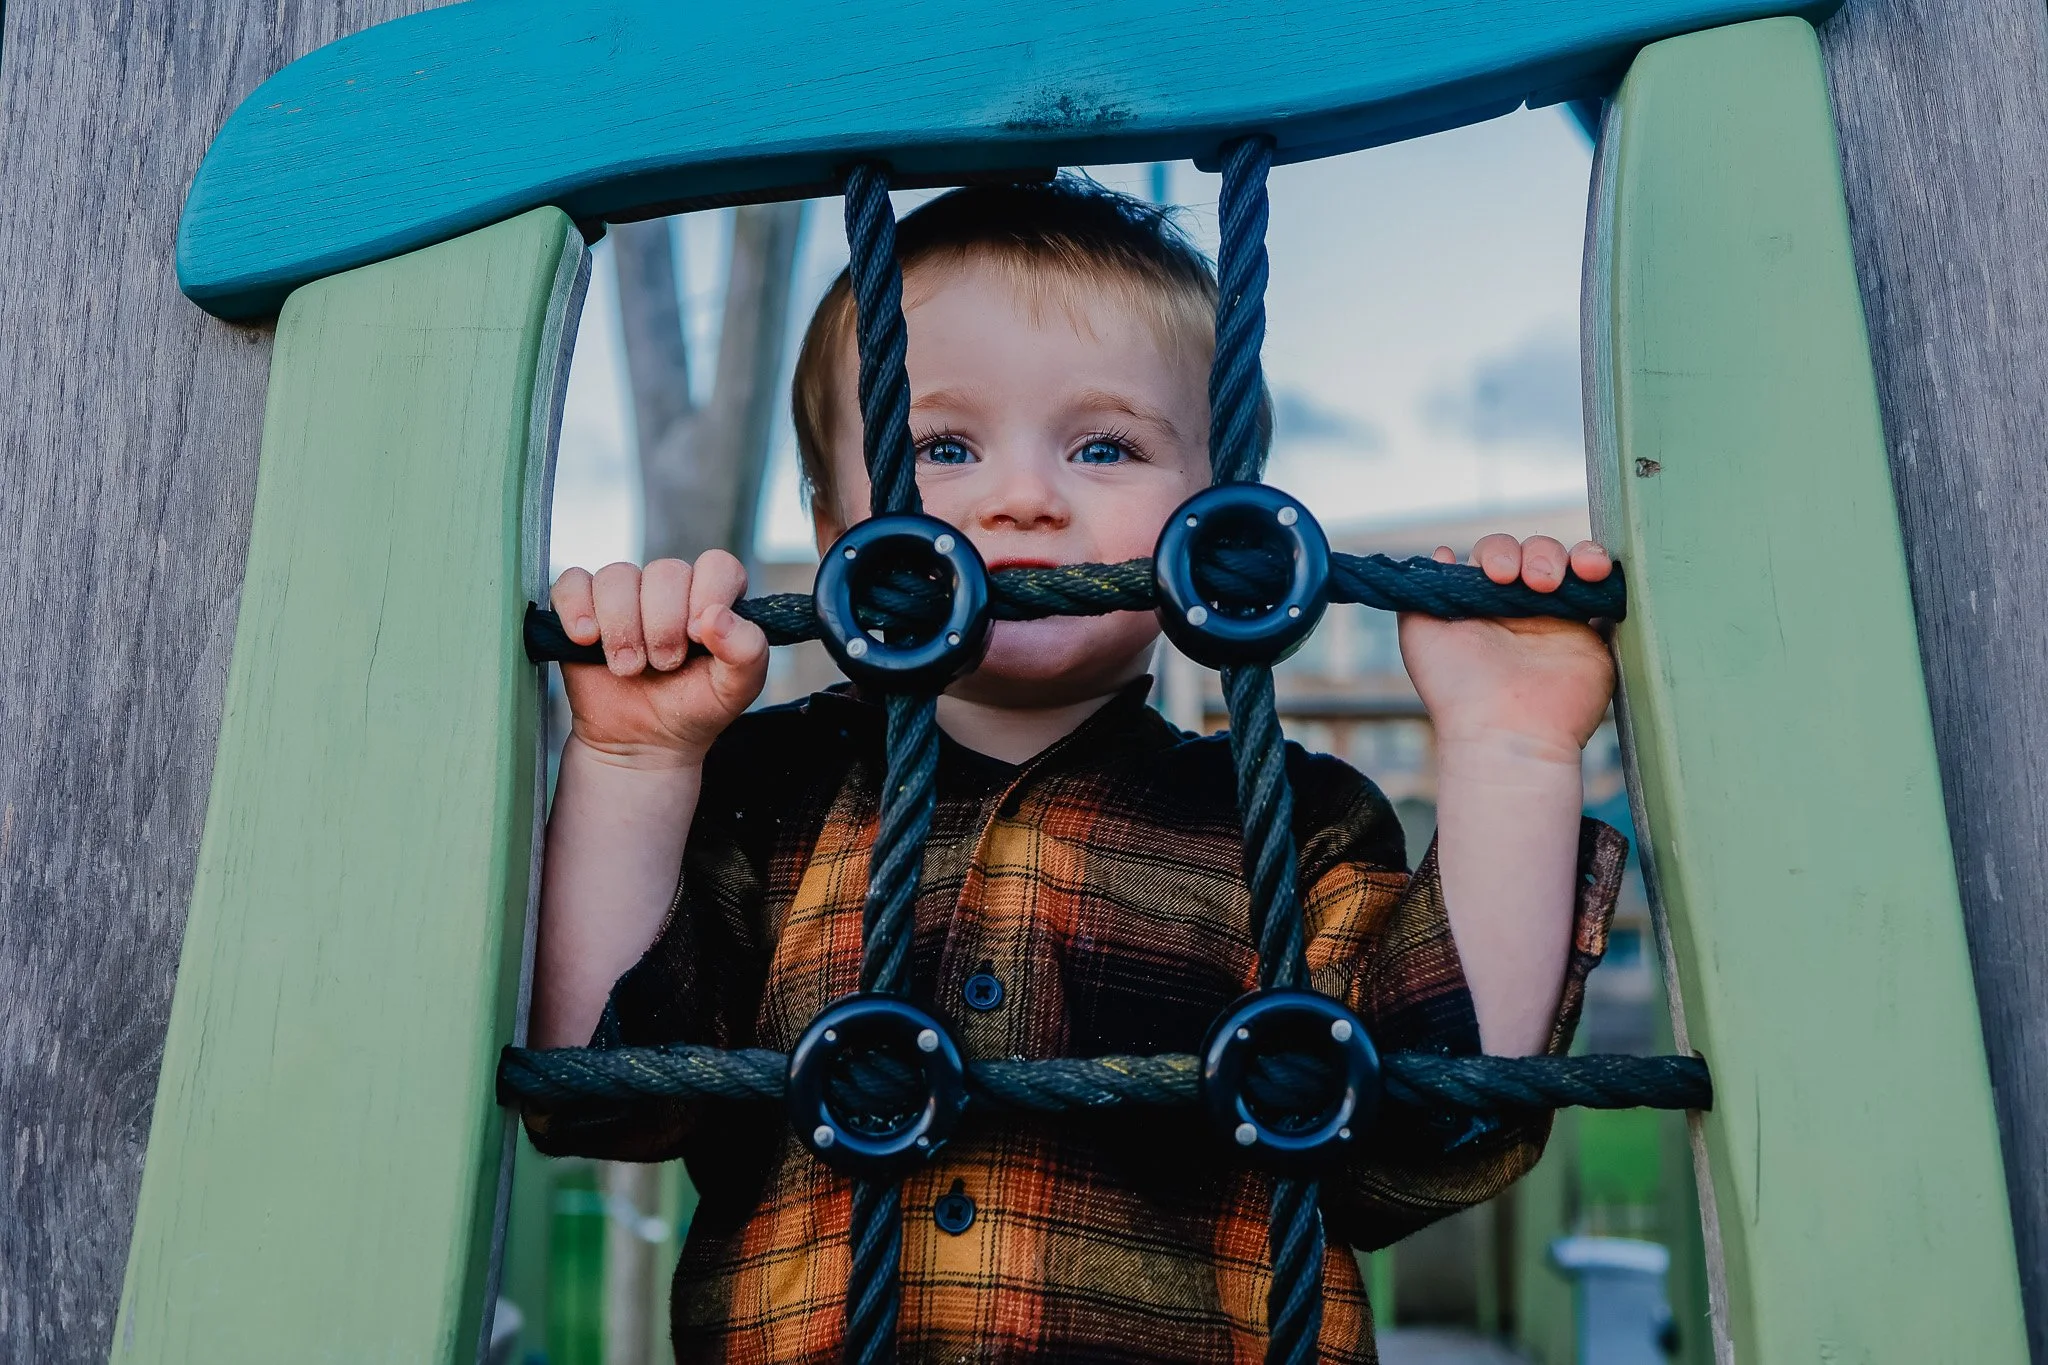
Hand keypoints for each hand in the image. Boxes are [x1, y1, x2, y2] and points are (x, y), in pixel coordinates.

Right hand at [549, 551, 768, 767]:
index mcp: (713, 597)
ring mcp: (624, 595)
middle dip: (663, 625)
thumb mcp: (735, 689)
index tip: (698, 637)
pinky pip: (572, 582)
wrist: (642, 743)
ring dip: (622, 627)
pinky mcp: (582, 606)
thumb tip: (717, 617)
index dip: (708, 594)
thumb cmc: (693, 709)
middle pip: (665, 571)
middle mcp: (670, 588)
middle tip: (663, 665)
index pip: (717, 565)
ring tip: (628, 668)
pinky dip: (576, 608)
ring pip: (617, 576)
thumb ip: (747, 651)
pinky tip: (586, 639)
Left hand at [1399, 535, 1615, 759]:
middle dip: (1535, 554)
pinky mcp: (1592, 636)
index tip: (1497, 574)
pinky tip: (1594, 571)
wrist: (1505, 732)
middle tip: (1530, 582)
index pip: (1495, 555)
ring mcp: (1558, 620)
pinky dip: (1603, 573)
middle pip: (1535, 552)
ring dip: (1566, 556)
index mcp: (1482, 603)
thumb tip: (1441, 554)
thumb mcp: (1421, 634)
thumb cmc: (1457, 689)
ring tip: (1555, 581)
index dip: (1498, 553)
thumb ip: (1421, 592)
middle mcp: (1521, 608)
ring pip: (1570, 564)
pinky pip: (1603, 592)